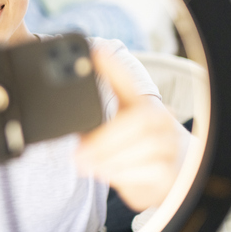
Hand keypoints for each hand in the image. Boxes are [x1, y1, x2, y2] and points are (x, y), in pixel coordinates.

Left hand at [75, 49, 188, 211]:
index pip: (128, 81)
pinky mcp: (169, 170)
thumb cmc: (130, 151)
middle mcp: (160, 120)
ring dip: (110, 158)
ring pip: (144, 146)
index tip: (96, 53)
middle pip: (138, 120)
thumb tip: (60, 116)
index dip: (113, 67)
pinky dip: (123, 173)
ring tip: (86, 165)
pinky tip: (106, 173)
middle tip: (78, 153)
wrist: (162, 178)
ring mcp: (169, 145)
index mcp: (141, 105)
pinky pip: (150, 169)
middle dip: (105, 139)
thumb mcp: (110, 134)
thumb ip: (90, 125)